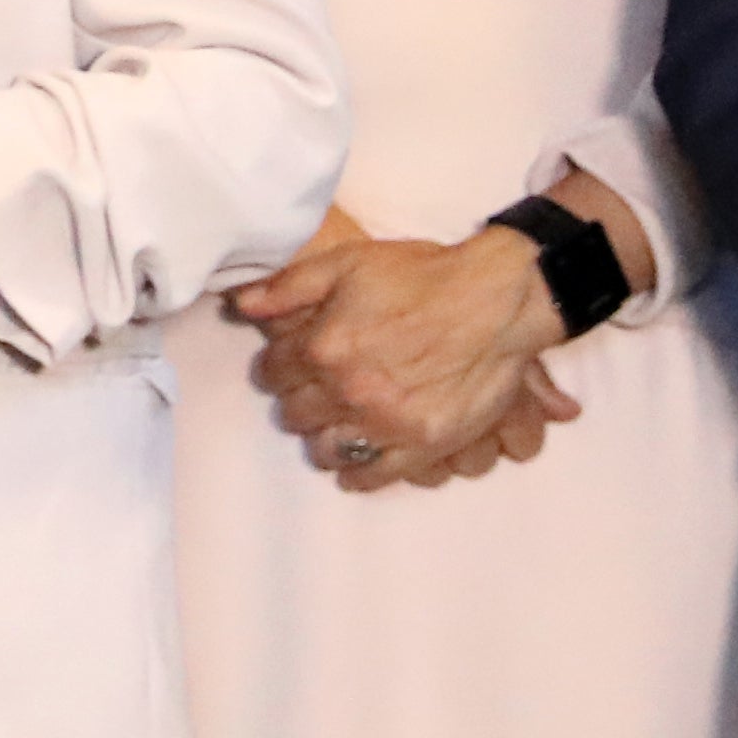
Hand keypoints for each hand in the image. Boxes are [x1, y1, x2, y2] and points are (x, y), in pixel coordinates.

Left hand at [232, 214, 578, 488]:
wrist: (497, 299)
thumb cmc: (423, 275)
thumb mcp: (348, 263)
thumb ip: (288, 286)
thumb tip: (240, 304)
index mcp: (324, 347)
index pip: (273, 372)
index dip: (277, 367)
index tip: (286, 367)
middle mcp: (348, 390)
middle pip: (295, 412)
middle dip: (298, 400)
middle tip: (312, 393)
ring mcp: (386, 421)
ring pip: (327, 447)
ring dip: (323, 437)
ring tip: (332, 425)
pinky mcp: (422, 444)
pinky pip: (375, 475)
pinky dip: (358, 474)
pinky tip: (353, 467)